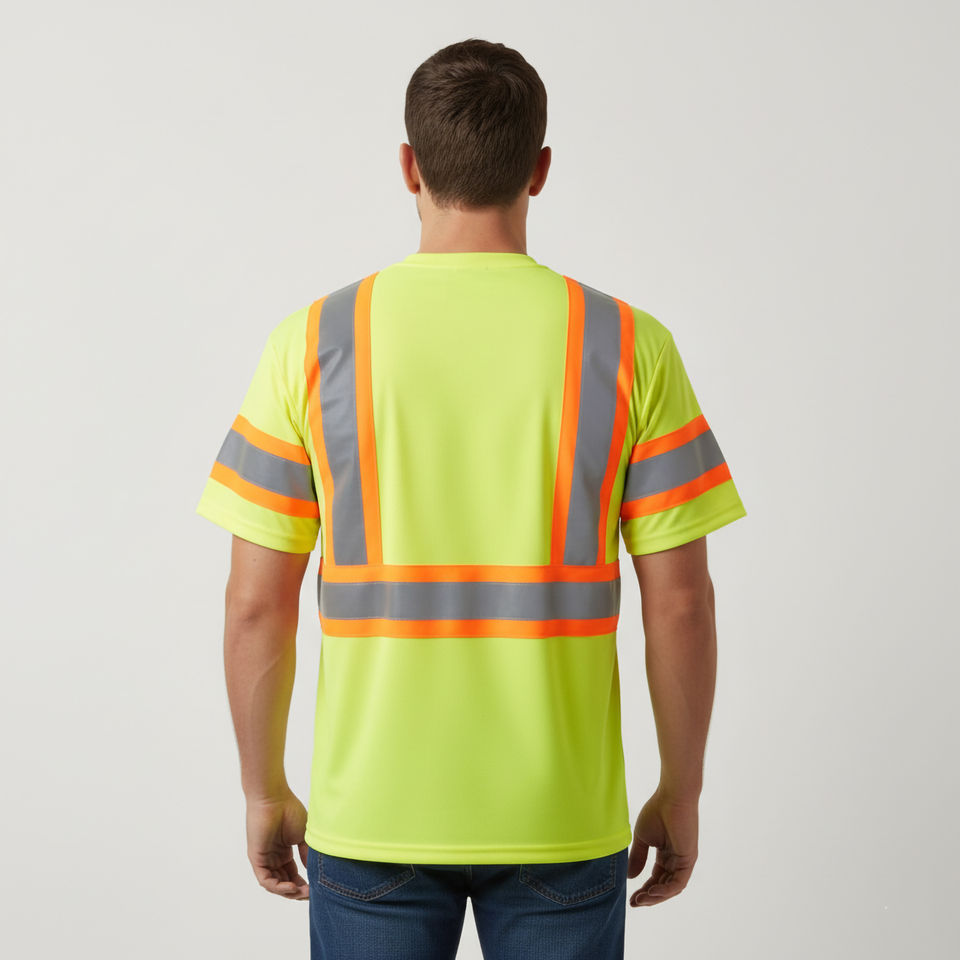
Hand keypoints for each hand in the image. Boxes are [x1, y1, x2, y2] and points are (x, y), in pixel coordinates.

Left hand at [245, 785, 310, 899]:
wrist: (274, 798)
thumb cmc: (289, 810)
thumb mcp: (304, 836)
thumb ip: (307, 854)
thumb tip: (314, 873)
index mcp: (284, 852)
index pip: (293, 876)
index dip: (303, 884)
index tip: (316, 889)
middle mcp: (273, 858)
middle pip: (284, 883)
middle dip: (297, 891)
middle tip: (311, 894)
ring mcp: (264, 859)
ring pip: (275, 885)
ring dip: (289, 892)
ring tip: (303, 892)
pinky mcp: (256, 859)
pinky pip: (266, 880)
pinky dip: (278, 887)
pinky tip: (291, 886)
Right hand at [627, 786, 698, 906]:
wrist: (671, 797)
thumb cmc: (657, 811)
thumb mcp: (642, 838)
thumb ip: (637, 857)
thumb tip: (630, 877)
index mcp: (666, 855)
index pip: (656, 878)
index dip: (644, 889)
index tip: (631, 898)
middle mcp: (676, 860)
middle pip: (663, 886)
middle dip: (649, 897)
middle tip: (634, 903)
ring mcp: (683, 861)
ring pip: (671, 888)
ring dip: (656, 896)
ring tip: (641, 900)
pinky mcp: (689, 860)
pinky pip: (678, 882)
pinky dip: (665, 890)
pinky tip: (652, 892)